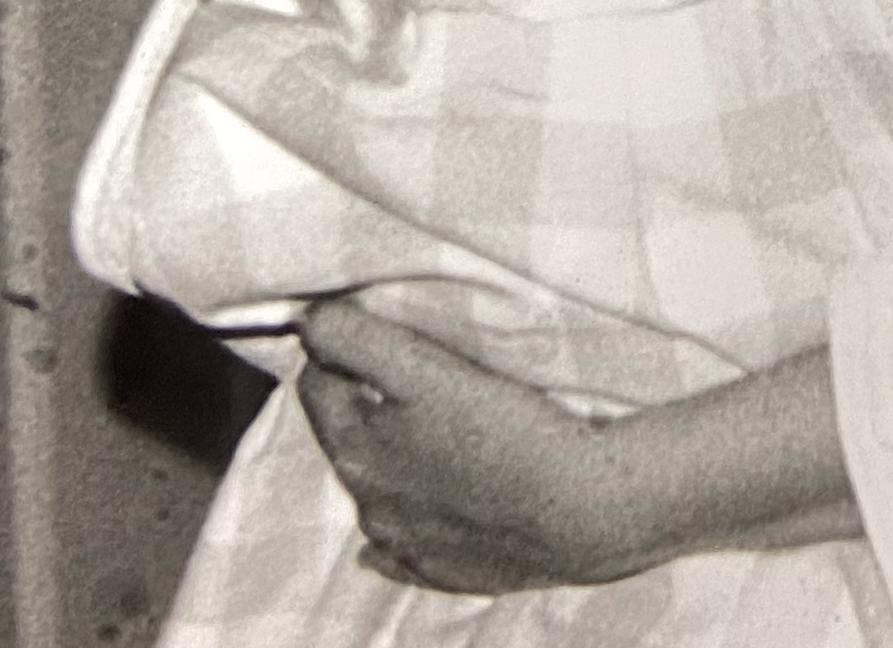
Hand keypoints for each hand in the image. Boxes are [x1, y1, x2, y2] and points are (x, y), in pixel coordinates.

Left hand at [295, 301, 668, 592]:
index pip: (318, 387)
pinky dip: (408, 525)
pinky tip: (419, 516)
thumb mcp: (425, 371)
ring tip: (429, 430)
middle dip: (363, 404)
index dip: (337, 351)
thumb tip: (309, 321)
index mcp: (358, 453)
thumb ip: (357, 340)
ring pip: (379, 492)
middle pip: (347, 439)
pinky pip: (406, 551)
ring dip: (391, 460)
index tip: (362, 328)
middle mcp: (371, 507)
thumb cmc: (507, 431)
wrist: (582, 508)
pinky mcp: (448, 570)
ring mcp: (408, 546)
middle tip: (402, 372)